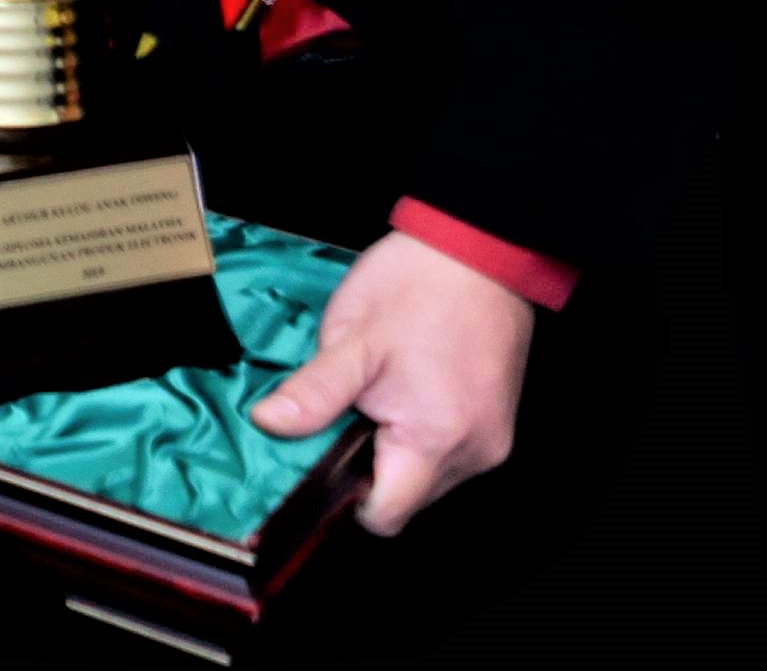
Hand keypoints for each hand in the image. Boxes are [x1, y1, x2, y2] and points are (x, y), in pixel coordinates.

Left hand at [250, 229, 535, 533]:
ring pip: (427, 477)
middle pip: (406, 498)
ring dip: (394, 450)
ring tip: (375, 397)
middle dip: (367, 469)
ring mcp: (491, 439)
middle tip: (343, 418)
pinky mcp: (497, 422)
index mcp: (436, 440)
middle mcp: (474, 452)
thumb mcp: (351, 338)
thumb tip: (269, 424)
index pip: (387, 515)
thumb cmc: (417, 289)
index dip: (346, 501)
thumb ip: (313, 393)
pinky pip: (448, 450)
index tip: (320, 469)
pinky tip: (403, 393)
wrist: (477, 252)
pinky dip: (419, 434)